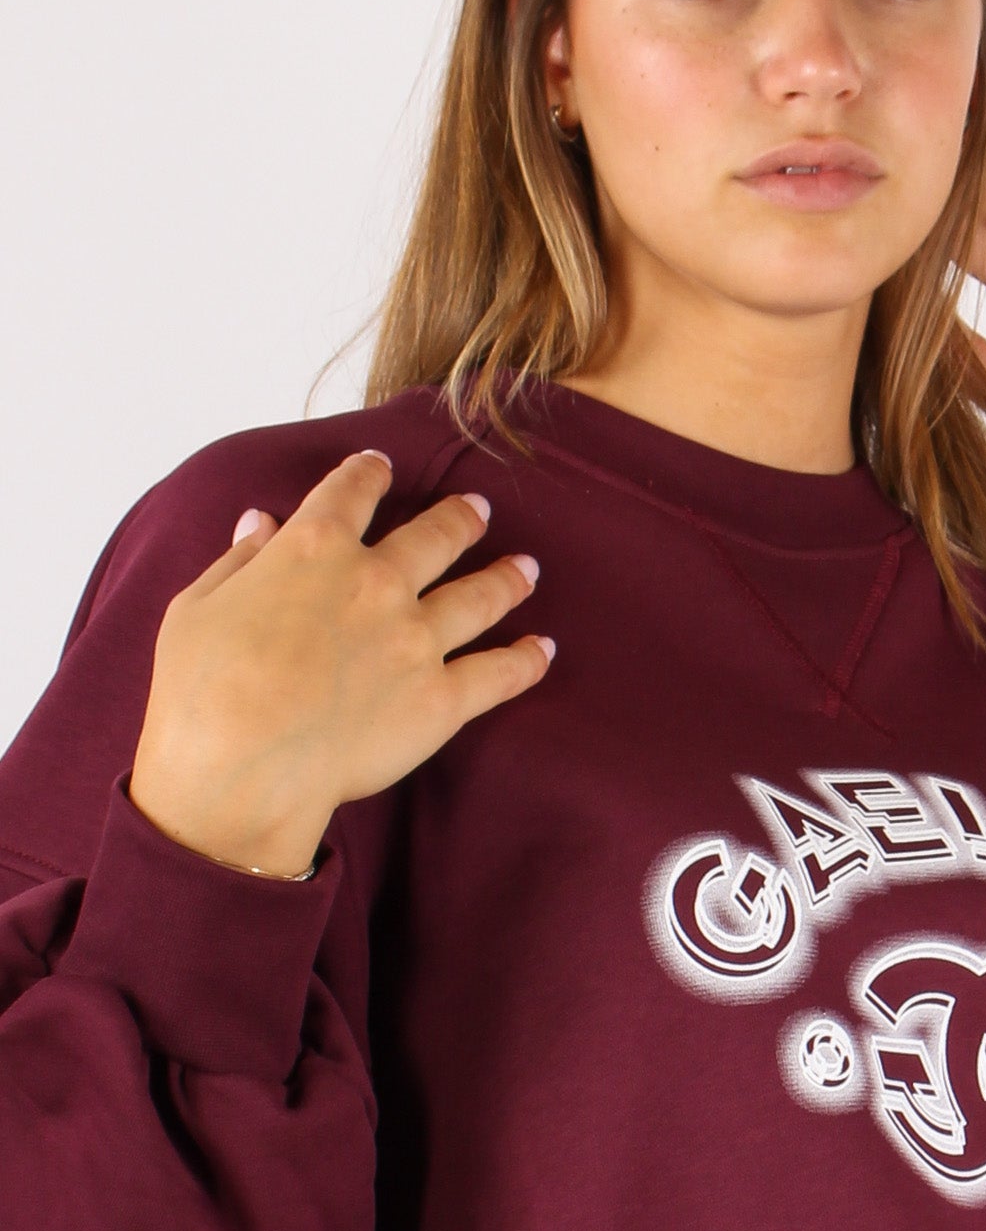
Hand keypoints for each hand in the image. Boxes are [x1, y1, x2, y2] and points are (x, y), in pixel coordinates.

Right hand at [129, 451, 554, 876]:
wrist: (244, 765)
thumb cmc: (201, 690)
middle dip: (460, 518)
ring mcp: (418, 640)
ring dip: (508, 577)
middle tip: (478, 509)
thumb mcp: (197, 607)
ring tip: (528, 568)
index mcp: (314, 548)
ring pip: (480, 595)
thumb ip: (238, 561)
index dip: (368, 473)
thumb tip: (260, 523)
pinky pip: (499, 673)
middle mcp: (377, 582)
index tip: (379, 465)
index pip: (350, 492)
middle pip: (435, 535)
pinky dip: (527, 660)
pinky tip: (543, 649)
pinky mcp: (442, 700)